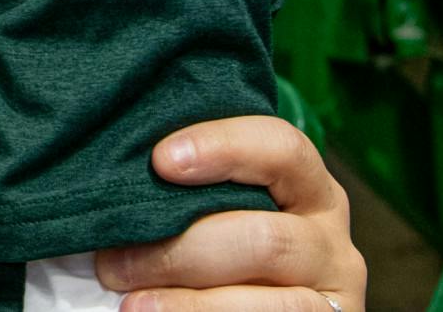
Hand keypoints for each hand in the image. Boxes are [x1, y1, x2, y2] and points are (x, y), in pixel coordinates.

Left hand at [94, 116, 366, 311]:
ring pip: (265, 298)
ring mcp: (331, 292)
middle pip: (262, 237)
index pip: (281, 147)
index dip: (222, 147)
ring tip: (132, 304)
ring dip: (188, 301)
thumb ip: (183, 187)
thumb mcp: (209, 204)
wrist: (240, 297)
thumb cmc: (207, 240)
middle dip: (178, 251)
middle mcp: (328, 236)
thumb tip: (111, 175)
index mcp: (304, 184)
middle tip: (112, 263)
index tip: (160, 161)